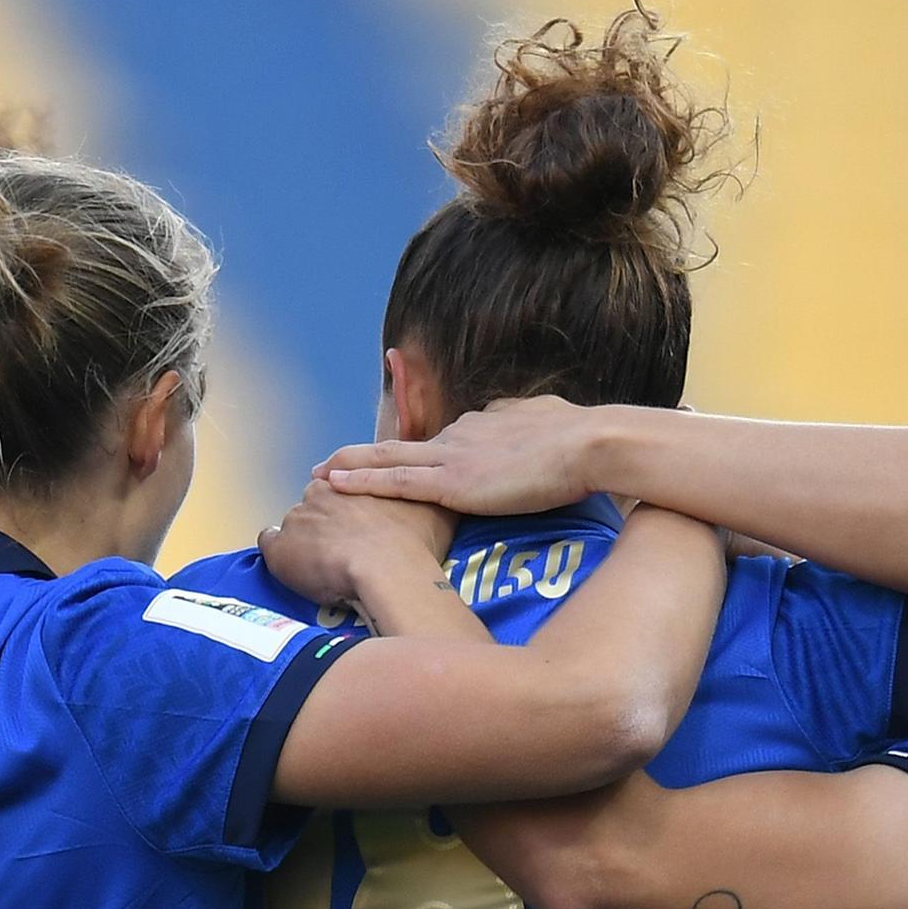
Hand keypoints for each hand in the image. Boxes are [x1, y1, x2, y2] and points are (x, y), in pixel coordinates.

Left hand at [257, 477, 455, 613]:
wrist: (389, 573)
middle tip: (348, 549)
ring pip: (298, 525)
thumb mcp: (438, 511)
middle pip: (319, 503)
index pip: (346, 484)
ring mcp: (298, 518)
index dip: (354, 509)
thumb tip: (435, 495)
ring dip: (308, 540)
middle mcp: (323, 490)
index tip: (364, 528)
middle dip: (329, 522)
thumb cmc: (415, 543)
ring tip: (326, 566)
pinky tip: (294, 568)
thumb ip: (430, 497)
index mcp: (355, 478)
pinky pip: (270, 542)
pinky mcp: (280, 548)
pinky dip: (279, 553)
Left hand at [317, 398, 600, 515]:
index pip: (444, 442)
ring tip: (318, 474)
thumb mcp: (551, 424)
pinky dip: (360, 482)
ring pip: (387, 459)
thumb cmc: (583, 441)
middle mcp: (459, 435)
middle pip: (404, 446)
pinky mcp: (451, 483)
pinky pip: (393, 482)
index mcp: (484, 425)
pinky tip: (332, 484)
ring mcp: (452, 457)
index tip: (398, 462)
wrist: (589, 446)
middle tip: (331, 463)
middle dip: (365, 455)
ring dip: (350, 467)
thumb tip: (530, 424)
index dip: (419, 454)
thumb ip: (529, 425)